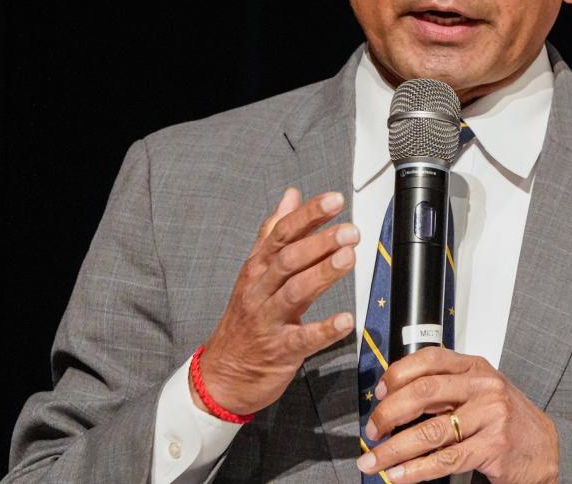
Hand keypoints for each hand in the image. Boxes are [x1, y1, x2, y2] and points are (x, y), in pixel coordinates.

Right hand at [193, 187, 358, 415]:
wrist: (222, 375)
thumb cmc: (244, 320)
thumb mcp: (255, 272)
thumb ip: (274, 232)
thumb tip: (290, 196)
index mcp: (257, 269)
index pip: (282, 234)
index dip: (308, 215)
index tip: (334, 200)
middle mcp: (260, 290)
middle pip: (288, 260)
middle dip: (320, 242)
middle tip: (349, 231)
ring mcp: (268, 320)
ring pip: (295, 292)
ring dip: (323, 274)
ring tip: (349, 258)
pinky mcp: (280, 350)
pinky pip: (303, 338)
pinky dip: (324, 329)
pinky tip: (345, 320)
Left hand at [357, 348, 557, 483]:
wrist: (543, 448)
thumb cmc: (506, 419)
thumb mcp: (479, 392)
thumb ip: (446, 389)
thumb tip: (394, 397)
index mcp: (475, 368)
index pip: (430, 359)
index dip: (398, 374)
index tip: (379, 393)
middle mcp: (484, 387)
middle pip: (424, 393)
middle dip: (389, 414)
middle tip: (372, 430)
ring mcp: (491, 416)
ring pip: (431, 431)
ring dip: (395, 449)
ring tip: (375, 461)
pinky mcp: (494, 446)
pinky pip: (446, 459)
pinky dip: (417, 470)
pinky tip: (400, 476)